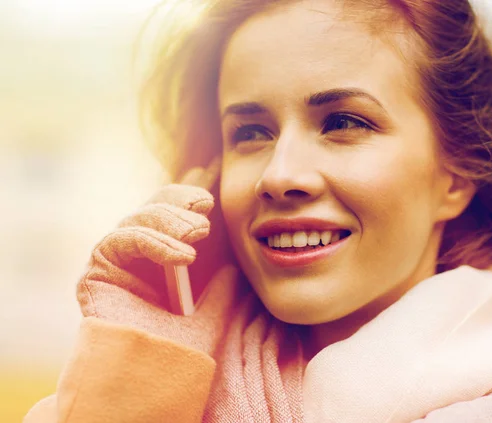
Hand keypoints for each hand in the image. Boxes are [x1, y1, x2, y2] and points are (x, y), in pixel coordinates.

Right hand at [76, 159, 241, 354]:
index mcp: (162, 265)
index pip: (173, 217)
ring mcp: (116, 263)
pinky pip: (122, 238)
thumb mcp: (213, 315)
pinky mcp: (97, 270)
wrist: (156, 383)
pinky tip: (183, 256)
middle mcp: (137, 260)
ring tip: (199, 234)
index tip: (212, 189)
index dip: (189, 197)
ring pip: (138, 218)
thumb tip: (235, 269)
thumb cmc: (182, 355)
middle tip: (206, 207)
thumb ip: (222, 291)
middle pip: (152, 209)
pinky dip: (153, 241)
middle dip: (179, 202)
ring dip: (171, 220)